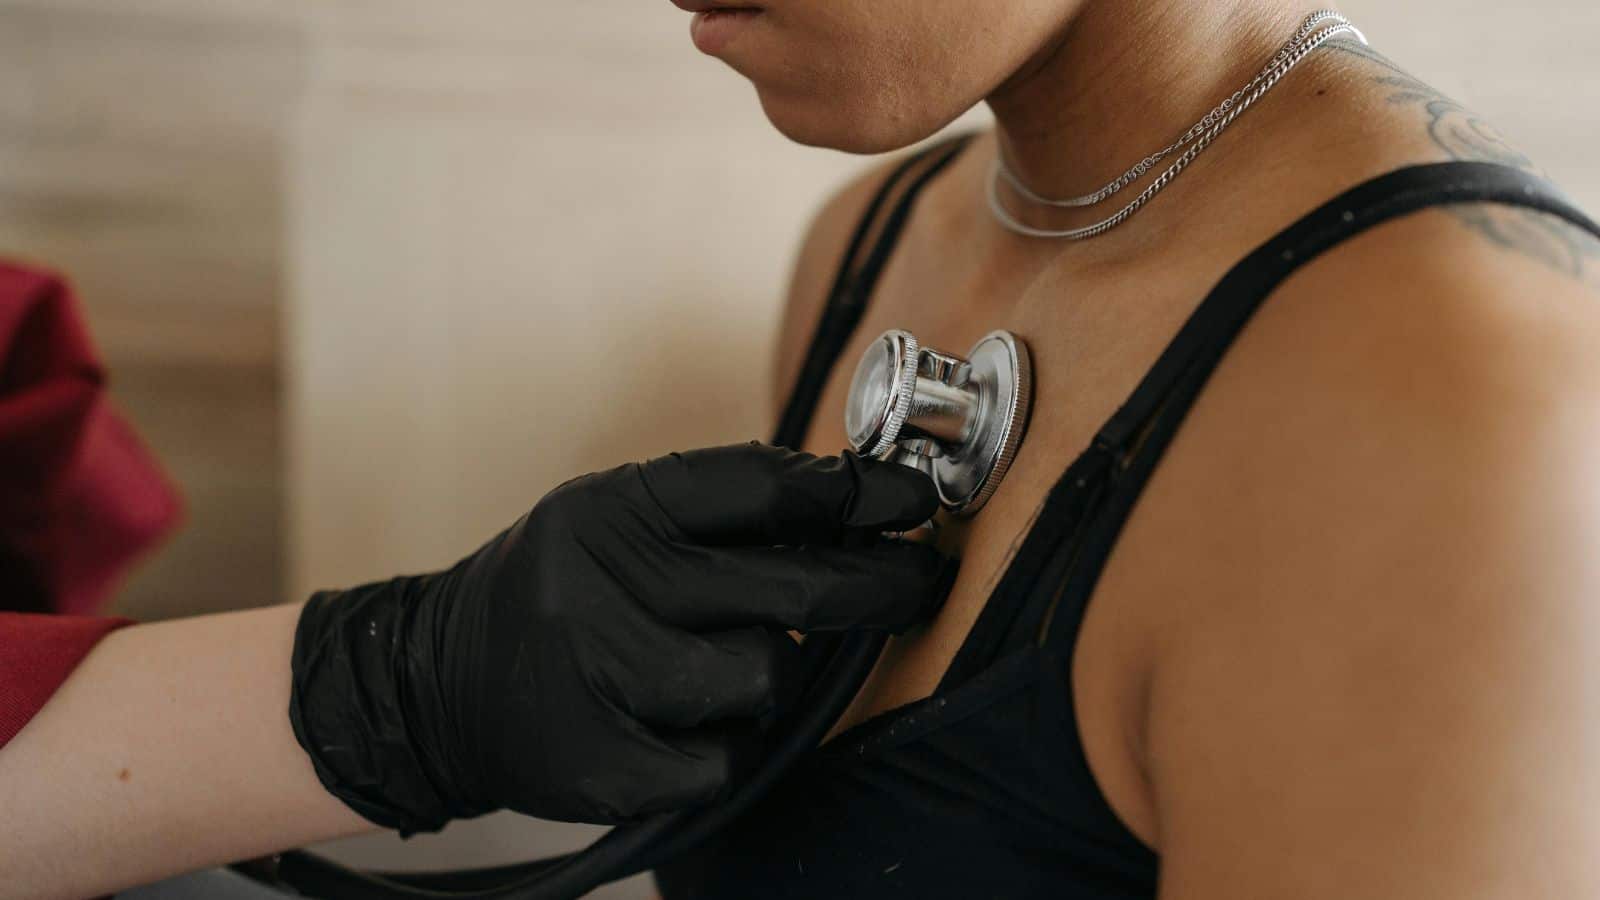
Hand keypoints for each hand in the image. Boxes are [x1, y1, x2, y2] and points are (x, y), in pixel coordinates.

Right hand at [289, 442, 951, 832]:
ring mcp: (598, 679)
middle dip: (875, 586)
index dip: (852, 493)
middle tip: (918, 581)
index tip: (910, 498)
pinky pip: (729, 755)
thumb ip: (717, 513)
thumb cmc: (561, 591)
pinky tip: (679, 722)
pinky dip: (724, 741)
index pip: (762, 489)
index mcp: (609, 510)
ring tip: (711, 663)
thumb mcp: (615, 521)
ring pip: (765, 678)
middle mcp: (598, 585)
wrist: (440, 683)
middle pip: (789, 591)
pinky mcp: (603, 766)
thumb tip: (855, 501)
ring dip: (767, 673)